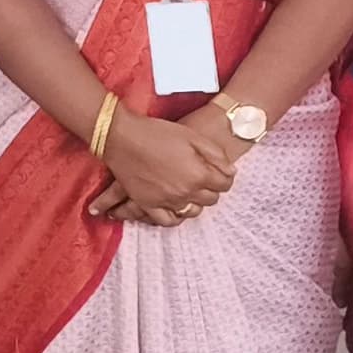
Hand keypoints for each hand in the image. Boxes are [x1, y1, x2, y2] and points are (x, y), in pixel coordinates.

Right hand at [89, 109, 234, 226]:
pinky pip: (166, 220)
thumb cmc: (157, 132)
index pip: (224, 185)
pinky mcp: (148, 204)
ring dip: (195, 202)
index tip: (220, 173)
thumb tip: (231, 171)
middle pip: (210, 199)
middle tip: (203, 178)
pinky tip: (175, 208)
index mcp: (199, 175)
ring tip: (190, 191)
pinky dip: (174, 216)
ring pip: (191, 211)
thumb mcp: (192, 136)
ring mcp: (166, 201)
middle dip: (210, 189)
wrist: (121, 136)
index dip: (224, 177)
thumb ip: (216, 155)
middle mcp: (185, 192)